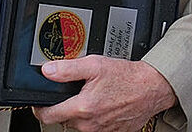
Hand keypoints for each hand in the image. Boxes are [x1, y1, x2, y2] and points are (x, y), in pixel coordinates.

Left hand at [33, 56, 175, 131]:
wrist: (151, 88)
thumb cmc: (126, 77)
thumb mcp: (94, 65)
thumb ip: (67, 69)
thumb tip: (47, 71)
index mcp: (82, 109)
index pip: (48, 116)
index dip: (40, 108)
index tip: (39, 103)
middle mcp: (90, 125)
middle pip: (63, 120)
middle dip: (63, 107)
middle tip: (71, 92)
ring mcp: (101, 131)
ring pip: (79, 125)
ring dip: (79, 113)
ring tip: (90, 95)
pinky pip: (94, 128)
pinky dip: (94, 118)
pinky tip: (102, 104)